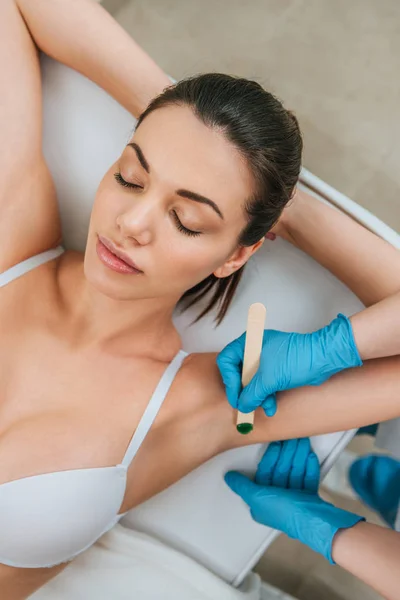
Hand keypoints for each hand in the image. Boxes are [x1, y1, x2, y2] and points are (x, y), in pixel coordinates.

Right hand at [217, 313, 361, 415]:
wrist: (324, 358)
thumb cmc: (298, 358)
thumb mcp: (269, 379)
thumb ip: (252, 393)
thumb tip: (242, 405)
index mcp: (250, 342)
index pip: (227, 361)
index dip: (229, 380)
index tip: (236, 396)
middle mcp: (255, 349)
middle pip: (238, 372)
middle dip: (243, 391)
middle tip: (244, 406)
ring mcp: (266, 359)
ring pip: (252, 380)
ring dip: (256, 396)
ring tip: (263, 407)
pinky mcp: (276, 369)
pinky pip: (265, 384)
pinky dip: (266, 396)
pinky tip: (271, 407)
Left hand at [225, 439, 363, 563]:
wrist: (317, 522)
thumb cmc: (286, 512)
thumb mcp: (257, 497)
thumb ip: (242, 486)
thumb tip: (229, 478)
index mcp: (264, 503)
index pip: (265, 474)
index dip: (271, 457)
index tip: (277, 444)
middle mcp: (278, 502)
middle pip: (281, 471)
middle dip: (287, 454)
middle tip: (293, 439)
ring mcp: (296, 501)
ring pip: (295, 473)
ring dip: (299, 457)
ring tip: (303, 443)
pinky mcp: (310, 500)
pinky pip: (308, 480)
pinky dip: (309, 468)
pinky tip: (310, 456)